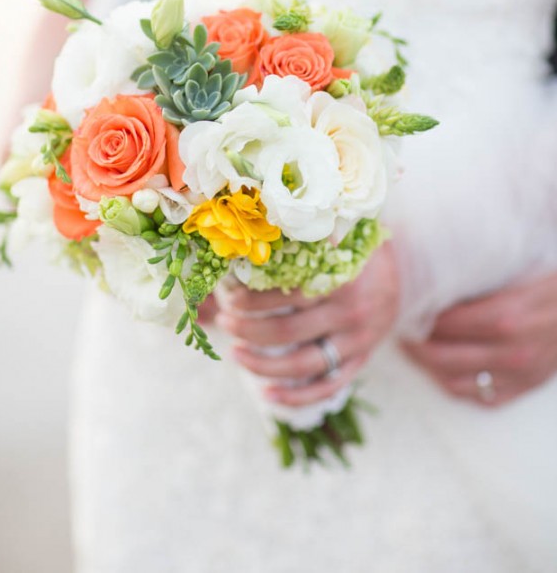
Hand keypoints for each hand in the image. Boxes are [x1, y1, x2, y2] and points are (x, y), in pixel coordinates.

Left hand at [215, 243, 398, 406]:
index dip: (251, 298)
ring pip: (302, 364)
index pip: (286, 294)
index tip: (228, 295)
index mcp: (342, 279)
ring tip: (235, 353)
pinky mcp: (360, 361)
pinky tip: (267, 396)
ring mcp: (357, 342)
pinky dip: (296, 398)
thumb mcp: (341, 232)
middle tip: (224, 320)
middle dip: (247, 329)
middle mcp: (350, 313)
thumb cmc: (359, 249)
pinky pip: (327, 387)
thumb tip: (257, 233)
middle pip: (287, 332)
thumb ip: (307, 237)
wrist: (406, 273)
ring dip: (261, 364)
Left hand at [402, 272, 556, 405]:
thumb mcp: (519, 271)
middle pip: (441, 357)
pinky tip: (443, 368)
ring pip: (454, 381)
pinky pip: (480, 397)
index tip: (404, 305)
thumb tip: (437, 272)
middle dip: (414, 344)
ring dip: (428, 367)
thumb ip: (479, 276)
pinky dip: (455, 384)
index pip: (443, 323)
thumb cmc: (552, 284)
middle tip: (401, 330)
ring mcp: (519, 375)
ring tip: (415, 348)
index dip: (418, 315)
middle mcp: (511, 351)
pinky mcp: (526, 387)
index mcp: (506, 317)